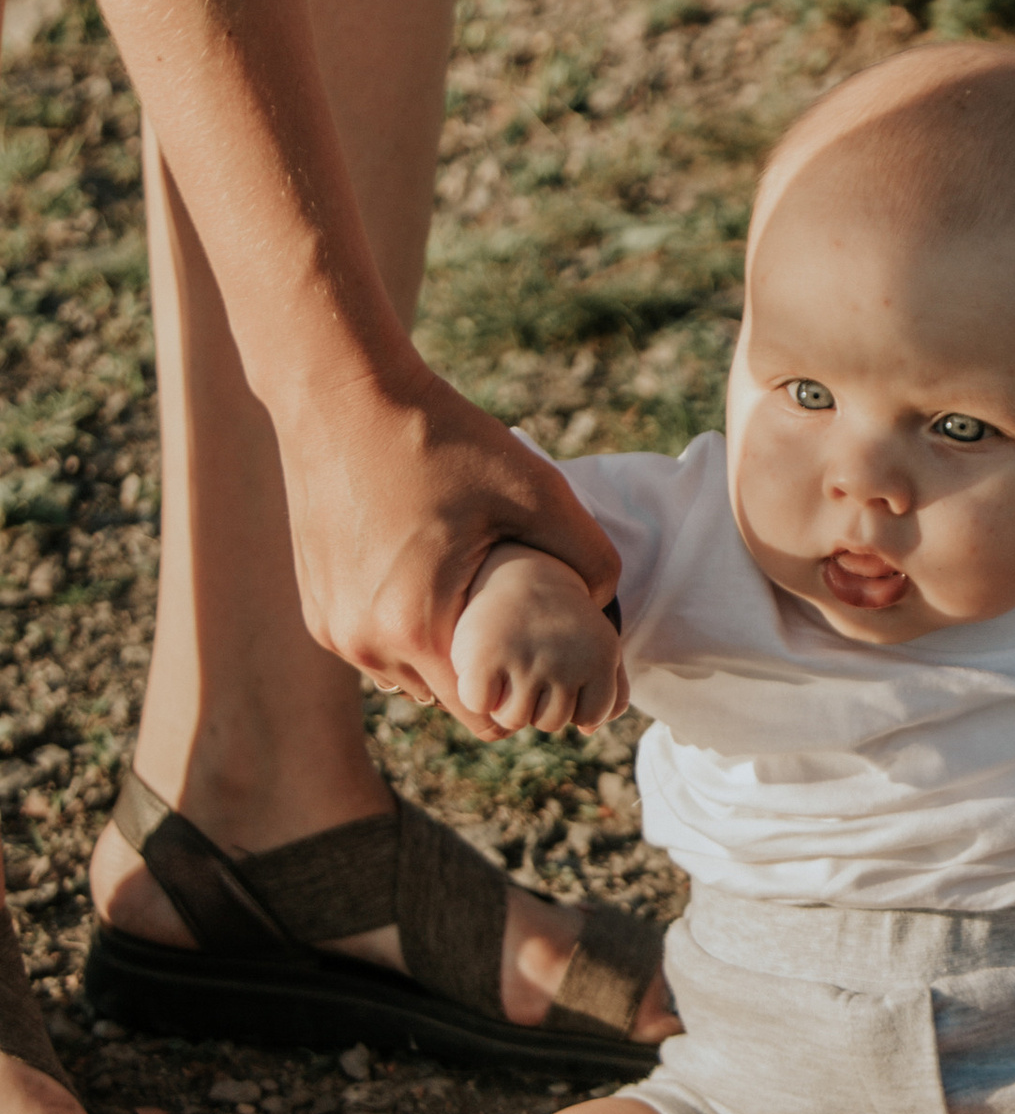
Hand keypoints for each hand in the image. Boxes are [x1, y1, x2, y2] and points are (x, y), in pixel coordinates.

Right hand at [279, 366, 622, 710]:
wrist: (341, 396)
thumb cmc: (440, 440)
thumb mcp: (538, 491)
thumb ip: (590, 559)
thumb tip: (600, 606)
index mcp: (414, 628)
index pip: (486, 717)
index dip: (526, 694)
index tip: (546, 653)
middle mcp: (364, 644)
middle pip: (450, 701)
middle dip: (490, 673)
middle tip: (518, 619)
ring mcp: (333, 630)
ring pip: (410, 678)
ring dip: (445, 653)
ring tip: (475, 596)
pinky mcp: (316, 609)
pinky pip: (376, 648)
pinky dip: (407, 629)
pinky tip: (431, 580)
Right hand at [449, 543, 627, 740]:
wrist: (508, 547)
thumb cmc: (551, 594)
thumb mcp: (596, 630)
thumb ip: (608, 679)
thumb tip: (587, 728)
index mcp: (603, 654)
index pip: (588, 717)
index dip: (566, 699)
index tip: (554, 663)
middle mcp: (569, 661)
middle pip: (547, 723)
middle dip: (532, 698)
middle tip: (524, 655)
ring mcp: (525, 659)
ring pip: (510, 719)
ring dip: (500, 697)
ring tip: (502, 654)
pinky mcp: (481, 655)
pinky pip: (477, 704)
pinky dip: (471, 687)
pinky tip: (476, 655)